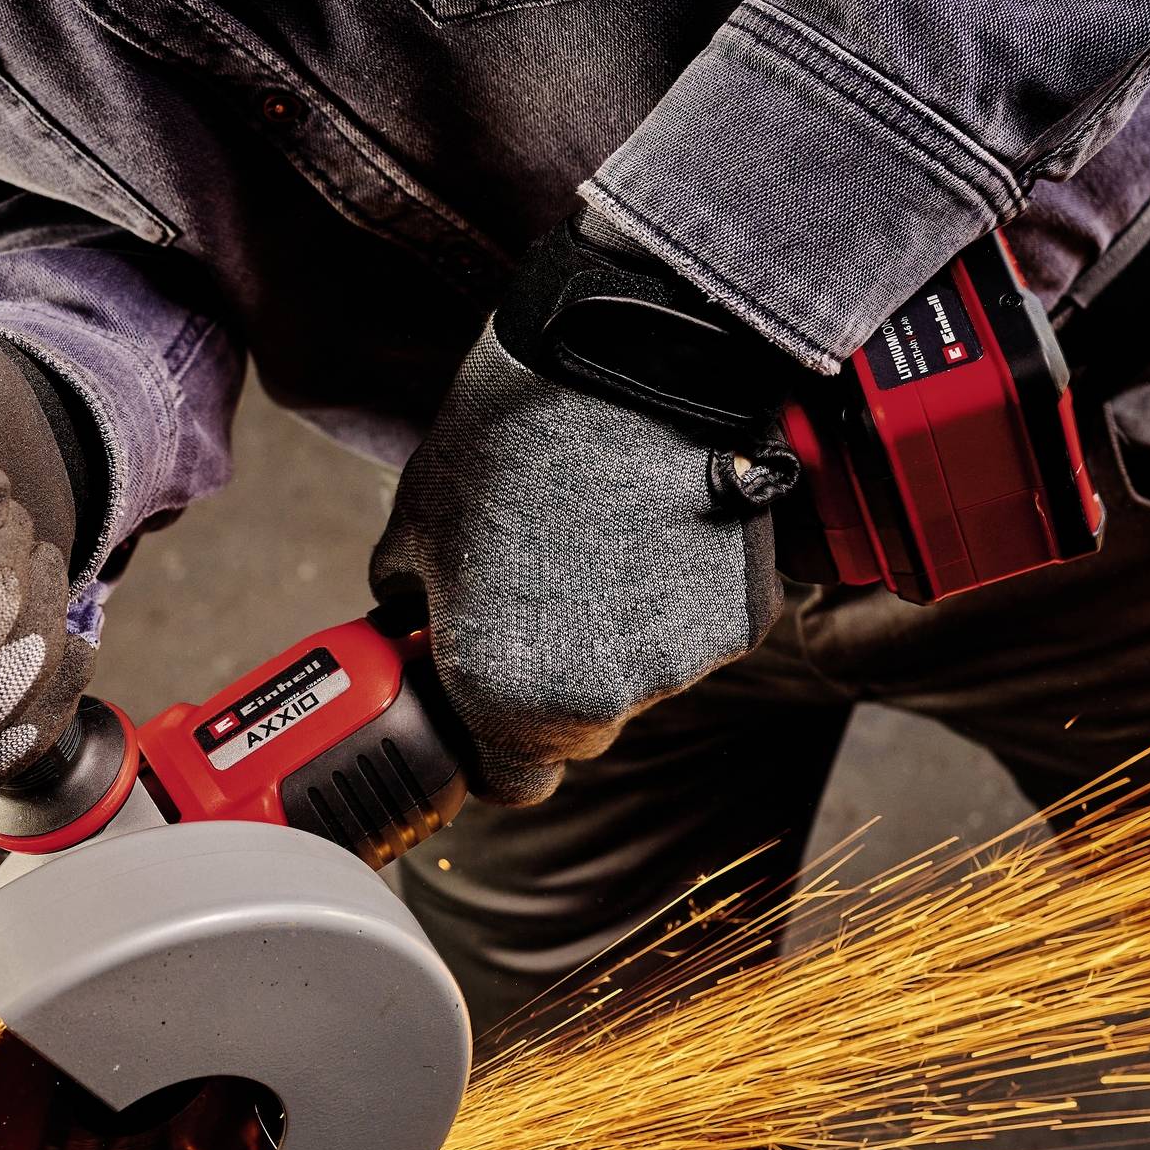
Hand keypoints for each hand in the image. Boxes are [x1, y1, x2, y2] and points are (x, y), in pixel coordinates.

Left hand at [371, 320, 787, 805]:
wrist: (624, 365)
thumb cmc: (508, 444)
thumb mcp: (416, 527)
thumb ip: (409, 605)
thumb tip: (414, 623)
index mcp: (507, 699)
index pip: (509, 784)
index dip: (488, 746)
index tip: (479, 702)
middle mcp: (600, 702)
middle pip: (573, 734)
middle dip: (545, 685)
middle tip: (529, 600)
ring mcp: (679, 663)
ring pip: (635, 680)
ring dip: (610, 634)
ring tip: (591, 539)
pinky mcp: (739, 620)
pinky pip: (689, 633)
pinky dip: (668, 597)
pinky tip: (645, 528)